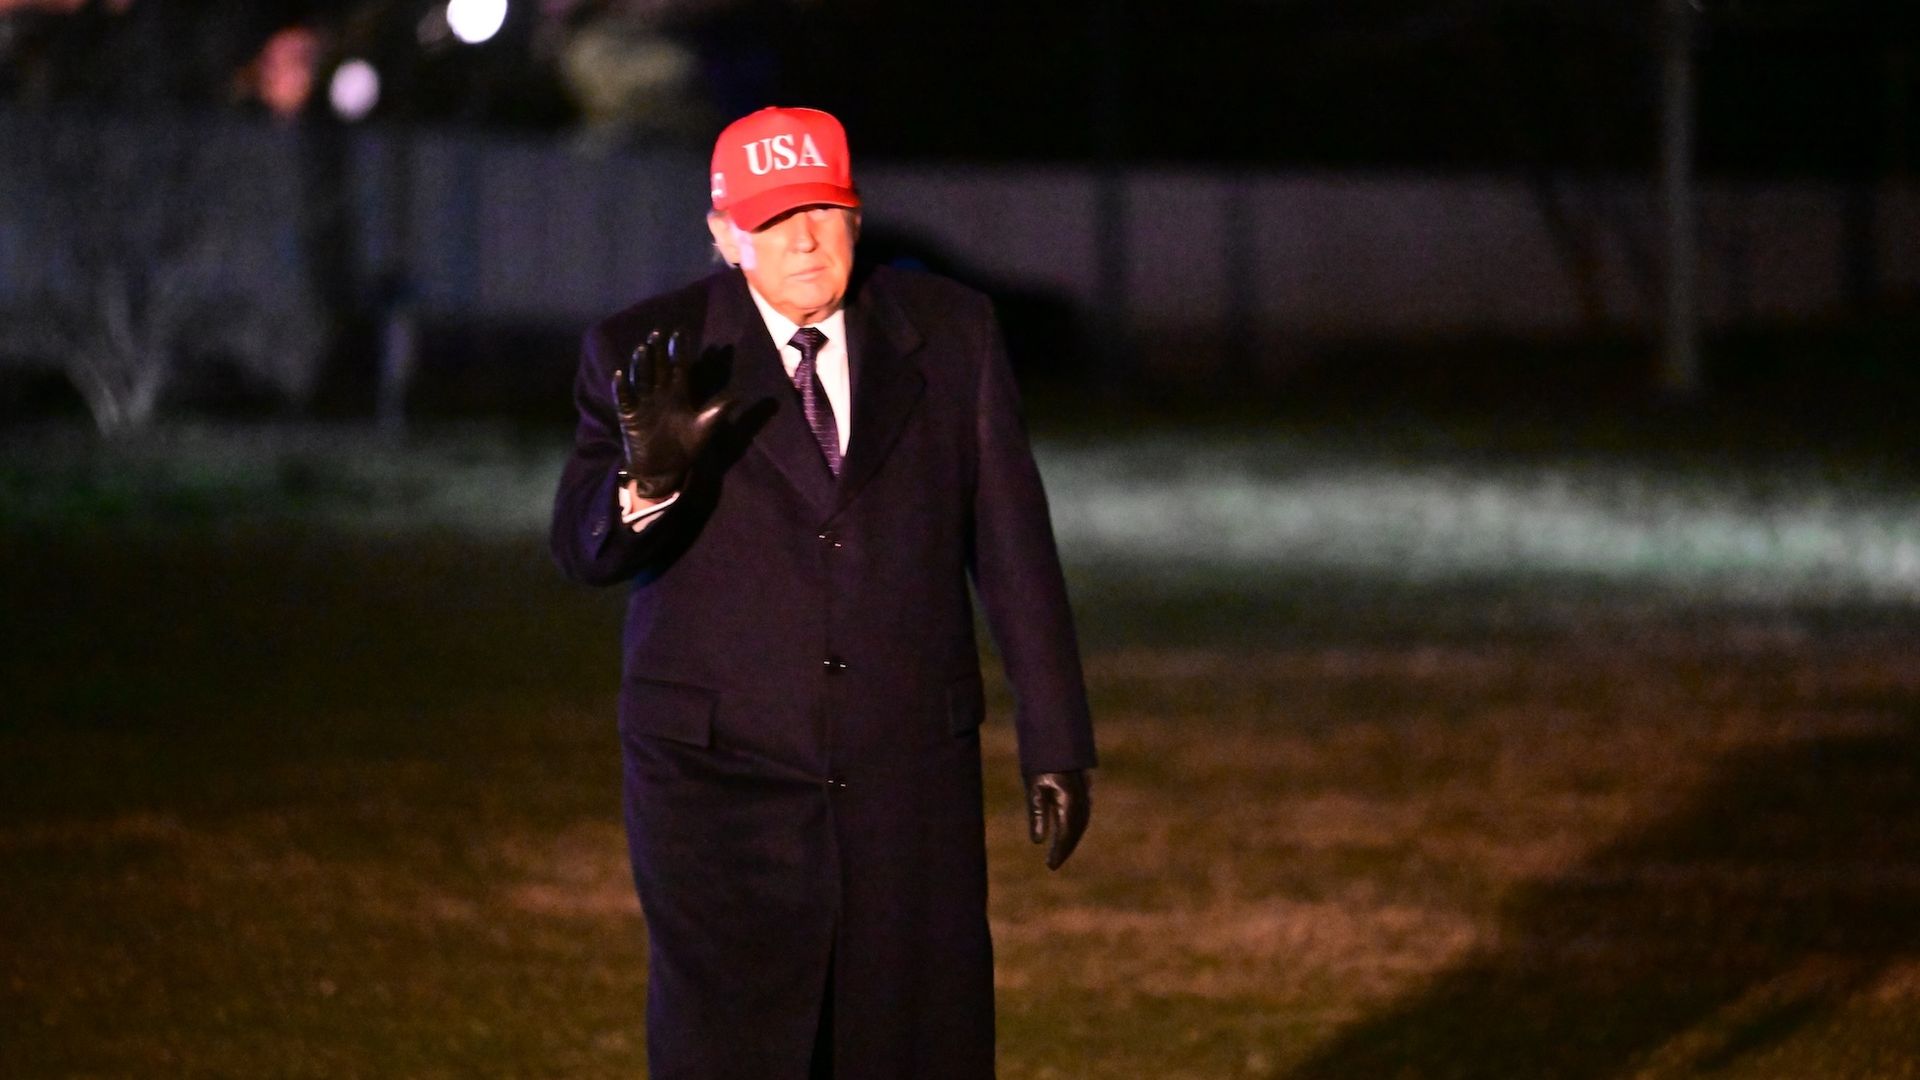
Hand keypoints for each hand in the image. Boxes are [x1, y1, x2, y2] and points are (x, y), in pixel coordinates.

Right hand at [612, 329, 731, 498]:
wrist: (665, 470)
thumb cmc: (686, 448)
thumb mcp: (705, 428)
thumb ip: (719, 410)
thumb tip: (740, 394)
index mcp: (679, 393)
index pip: (679, 367)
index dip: (679, 351)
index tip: (680, 332)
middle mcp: (660, 394)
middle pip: (658, 367)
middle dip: (658, 351)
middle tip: (658, 333)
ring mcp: (643, 403)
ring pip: (641, 378)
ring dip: (641, 364)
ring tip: (642, 348)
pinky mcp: (629, 415)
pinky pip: (624, 398)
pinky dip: (622, 387)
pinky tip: (620, 374)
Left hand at [1026, 770, 1089, 869]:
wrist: (1056, 740)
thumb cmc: (1041, 763)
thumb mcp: (1034, 790)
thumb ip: (1038, 815)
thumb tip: (1038, 842)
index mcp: (1068, 801)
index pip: (1065, 834)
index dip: (1059, 851)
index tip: (1050, 866)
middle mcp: (1081, 800)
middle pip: (1075, 831)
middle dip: (1065, 849)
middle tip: (1053, 864)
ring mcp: (1085, 794)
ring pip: (1081, 824)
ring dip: (1071, 840)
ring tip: (1059, 853)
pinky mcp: (1084, 790)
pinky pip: (1082, 815)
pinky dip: (1075, 829)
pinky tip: (1068, 835)